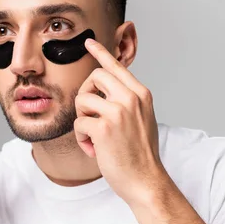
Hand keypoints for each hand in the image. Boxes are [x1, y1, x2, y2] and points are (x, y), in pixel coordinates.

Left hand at [74, 39, 162, 206]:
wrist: (146, 181)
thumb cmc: (140, 154)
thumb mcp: (142, 119)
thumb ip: (127, 101)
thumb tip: (103, 91)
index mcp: (141, 94)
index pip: (117, 66)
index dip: (101, 52)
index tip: (89, 42)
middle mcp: (131, 98)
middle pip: (94, 77)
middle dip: (85, 95)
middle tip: (89, 115)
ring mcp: (118, 112)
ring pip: (82, 100)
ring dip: (82, 120)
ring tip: (93, 138)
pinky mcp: (104, 128)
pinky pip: (78, 123)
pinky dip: (81, 138)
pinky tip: (93, 149)